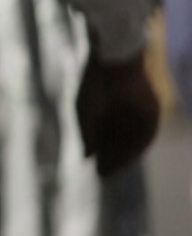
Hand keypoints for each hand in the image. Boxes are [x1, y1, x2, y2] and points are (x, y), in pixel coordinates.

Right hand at [77, 53, 159, 175]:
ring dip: (125, 156)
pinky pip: (147, 134)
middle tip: (104, 173)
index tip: (96, 168)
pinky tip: (128, 157)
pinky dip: (138, 147)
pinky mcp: (151, 111)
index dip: (101, 154)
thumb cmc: (95, 83)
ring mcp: (138, 113)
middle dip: (112, 158)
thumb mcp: (84, 111)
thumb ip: (86, 134)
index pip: (106, 138)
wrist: (114, 61)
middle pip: (120, 142)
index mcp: (107, 110)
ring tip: (114, 168)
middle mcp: (124, 113)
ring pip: (133, 140)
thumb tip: (87, 156)